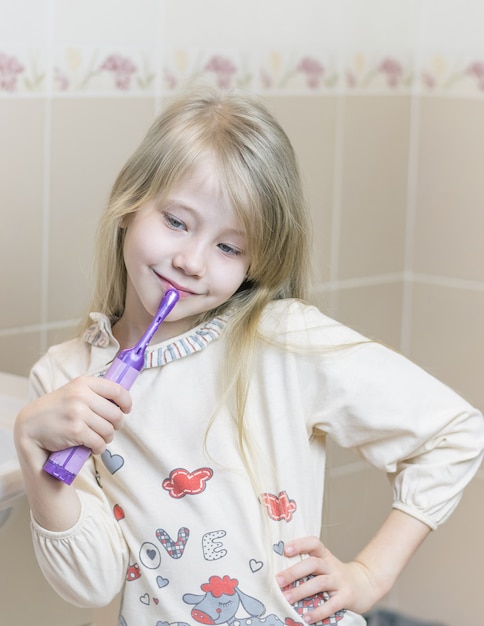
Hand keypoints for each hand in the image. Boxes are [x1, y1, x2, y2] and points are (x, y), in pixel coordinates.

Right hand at [15, 376, 131, 460]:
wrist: (30, 427)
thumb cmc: (56, 410)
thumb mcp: (73, 392)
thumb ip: (94, 393)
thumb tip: (121, 401)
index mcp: (83, 383)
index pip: (117, 390)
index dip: (126, 402)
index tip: (126, 409)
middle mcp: (81, 396)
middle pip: (116, 414)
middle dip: (116, 425)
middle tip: (109, 429)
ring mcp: (78, 413)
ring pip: (109, 430)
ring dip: (107, 438)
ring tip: (99, 439)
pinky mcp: (76, 431)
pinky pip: (99, 442)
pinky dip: (99, 448)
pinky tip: (93, 447)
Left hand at [276, 536, 381, 622]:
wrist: (366, 584)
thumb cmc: (337, 576)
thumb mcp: (326, 565)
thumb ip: (309, 566)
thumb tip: (280, 573)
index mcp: (325, 556)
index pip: (314, 543)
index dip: (300, 544)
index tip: (285, 549)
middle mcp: (332, 566)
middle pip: (313, 563)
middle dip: (294, 572)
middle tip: (278, 581)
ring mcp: (340, 581)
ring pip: (320, 583)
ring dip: (301, 591)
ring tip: (286, 599)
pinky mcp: (347, 597)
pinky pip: (331, 605)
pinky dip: (318, 612)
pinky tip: (306, 617)